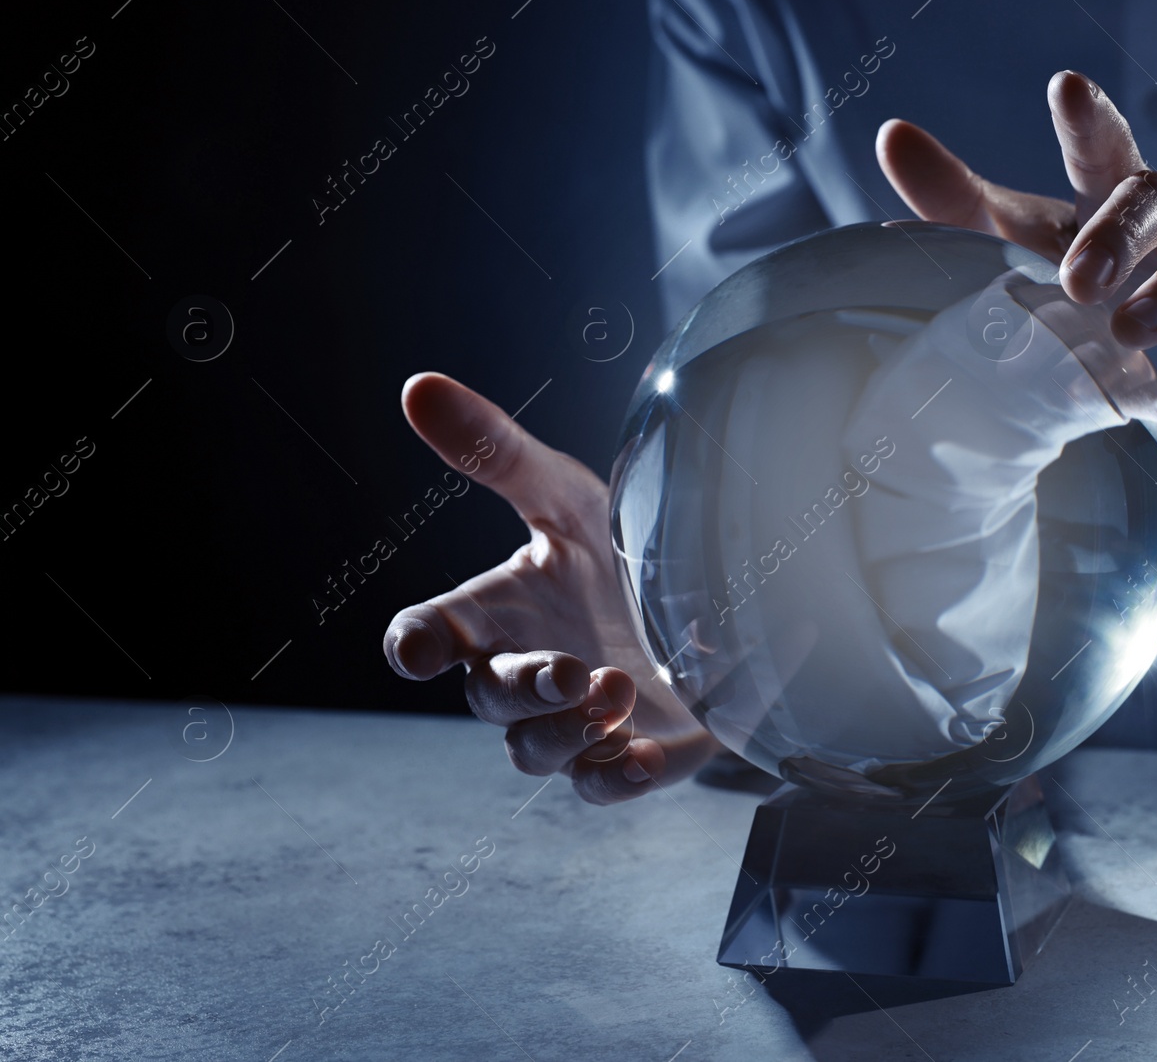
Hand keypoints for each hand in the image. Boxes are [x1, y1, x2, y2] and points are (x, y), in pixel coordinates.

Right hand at [382, 373, 717, 803]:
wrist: (721, 598)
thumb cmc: (624, 548)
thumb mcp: (568, 494)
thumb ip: (497, 451)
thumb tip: (418, 387)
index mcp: (497, 613)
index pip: (428, 636)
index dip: (415, 646)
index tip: (421, 650)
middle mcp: (525, 674)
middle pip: (490, 700)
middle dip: (524, 689)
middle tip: (570, 671)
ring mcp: (575, 723)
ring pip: (537, 752)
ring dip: (568, 730)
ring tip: (614, 690)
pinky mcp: (632, 755)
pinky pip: (602, 788)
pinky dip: (616, 778)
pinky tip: (642, 758)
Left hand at [877, 71, 1156, 509]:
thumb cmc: (1152, 269)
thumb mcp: (1066, 242)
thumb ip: (979, 210)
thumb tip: (885, 162)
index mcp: (1135, 198)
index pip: (1107, 155)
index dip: (1087, 123)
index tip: (1065, 86)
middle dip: (1120, 231)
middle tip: (1075, 281)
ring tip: (1132, 331)